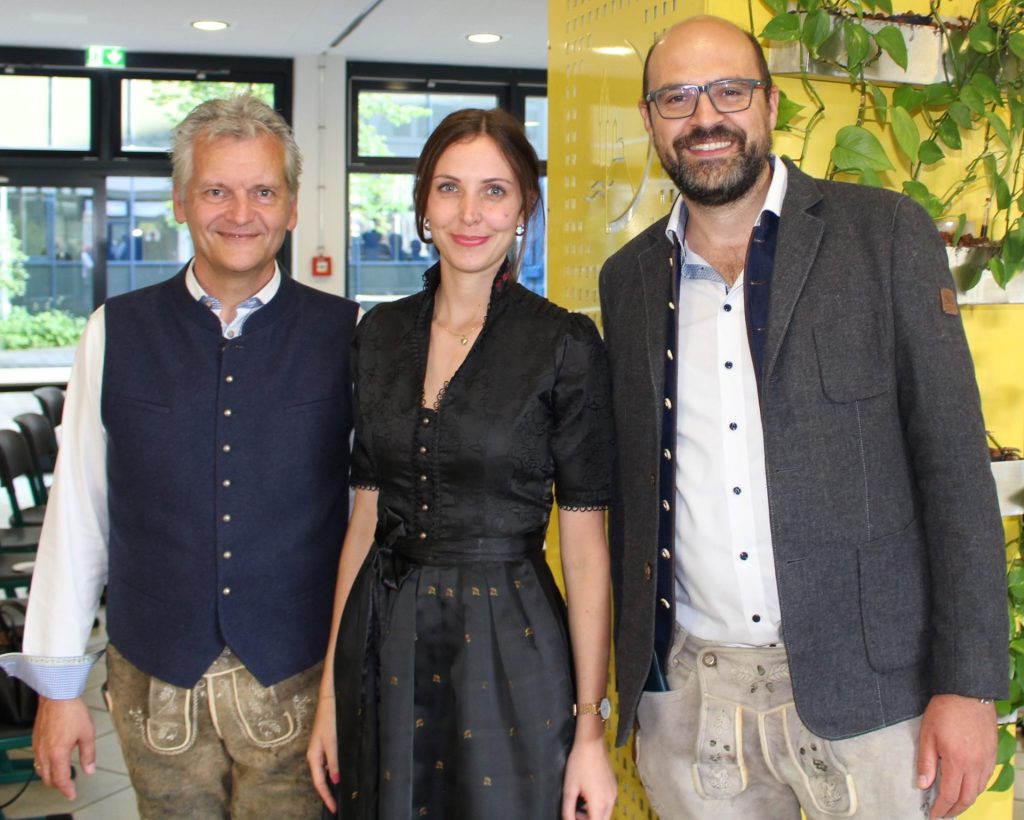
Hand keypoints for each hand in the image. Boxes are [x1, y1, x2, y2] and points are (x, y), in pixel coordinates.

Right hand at [32, 696, 95, 799]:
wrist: (57, 696)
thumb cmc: (72, 712)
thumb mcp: (87, 734)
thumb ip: (88, 754)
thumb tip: (90, 770)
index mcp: (58, 754)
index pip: (60, 780)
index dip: (67, 790)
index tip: (72, 794)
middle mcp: (44, 753)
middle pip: (48, 778)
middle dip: (58, 785)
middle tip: (69, 786)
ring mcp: (37, 746)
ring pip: (41, 770)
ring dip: (50, 776)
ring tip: (61, 776)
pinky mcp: (35, 739)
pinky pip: (37, 759)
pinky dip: (44, 766)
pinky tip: (52, 761)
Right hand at [306, 694, 338, 812]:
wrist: (329, 700)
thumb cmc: (330, 719)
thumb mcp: (333, 741)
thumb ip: (334, 761)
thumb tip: (335, 781)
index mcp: (314, 756)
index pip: (319, 783)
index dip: (326, 797)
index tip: (333, 809)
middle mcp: (315, 756)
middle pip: (320, 780)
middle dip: (328, 793)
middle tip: (338, 806)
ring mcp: (320, 751)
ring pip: (325, 772)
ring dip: (331, 784)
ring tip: (340, 795)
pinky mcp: (326, 745)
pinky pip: (328, 764)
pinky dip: (334, 772)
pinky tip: (342, 775)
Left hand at [561, 736, 616, 819]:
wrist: (592, 744)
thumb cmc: (579, 764)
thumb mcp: (569, 788)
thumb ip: (568, 809)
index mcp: (599, 803)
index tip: (574, 817)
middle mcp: (610, 800)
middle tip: (576, 814)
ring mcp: (614, 793)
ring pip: (606, 813)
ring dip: (594, 815)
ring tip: (580, 806)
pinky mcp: (614, 786)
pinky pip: (608, 803)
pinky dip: (599, 806)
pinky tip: (588, 797)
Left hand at [917, 693, 996, 818]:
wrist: (968, 693)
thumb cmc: (944, 711)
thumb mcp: (927, 735)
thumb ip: (926, 762)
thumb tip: (923, 785)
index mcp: (956, 761)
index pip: (949, 795)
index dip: (941, 808)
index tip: (933, 815)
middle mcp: (974, 765)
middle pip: (966, 797)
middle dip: (954, 810)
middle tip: (943, 814)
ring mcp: (986, 760)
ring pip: (978, 790)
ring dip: (966, 800)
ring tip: (953, 804)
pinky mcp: (992, 754)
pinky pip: (986, 778)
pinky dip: (976, 788)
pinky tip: (968, 786)